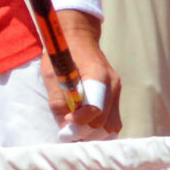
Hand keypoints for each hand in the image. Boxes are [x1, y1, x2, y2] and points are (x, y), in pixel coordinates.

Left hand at [48, 16, 121, 137]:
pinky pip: (113, 121)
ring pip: (111, 125)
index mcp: (98, 75)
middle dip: (83, 130)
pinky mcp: (116, 96)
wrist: (79, 37)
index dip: (79, 121)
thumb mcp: (52, 74)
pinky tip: (85, 125)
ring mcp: (117, 91)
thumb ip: (58, 101)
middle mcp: (112, 85)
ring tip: (75, 128)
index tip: (66, 119)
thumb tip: (65, 127)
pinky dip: (100, 128)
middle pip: (103, 123)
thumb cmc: (62, 53)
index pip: (95, 109)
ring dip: (92, 132)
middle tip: (67, 127)